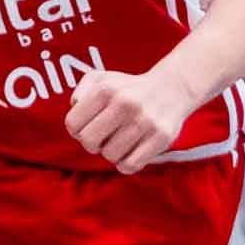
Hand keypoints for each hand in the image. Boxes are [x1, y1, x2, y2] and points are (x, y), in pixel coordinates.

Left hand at [65, 61, 195, 172]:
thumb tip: (76, 108)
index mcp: (106, 89)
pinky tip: (131, 152)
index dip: (77, 130)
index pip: (72, 124)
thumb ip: (80, 92)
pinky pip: (130, 165)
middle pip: (89, 142)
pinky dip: (126, 163)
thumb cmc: (128, 89)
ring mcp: (145, 121)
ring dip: (112, 152)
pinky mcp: (161, 138)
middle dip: (92, 144)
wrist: (172, 88)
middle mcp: (125, 103)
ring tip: (120, 141)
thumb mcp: (101, 79)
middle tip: (103, 137)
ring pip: (110, 155)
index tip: (89, 127)